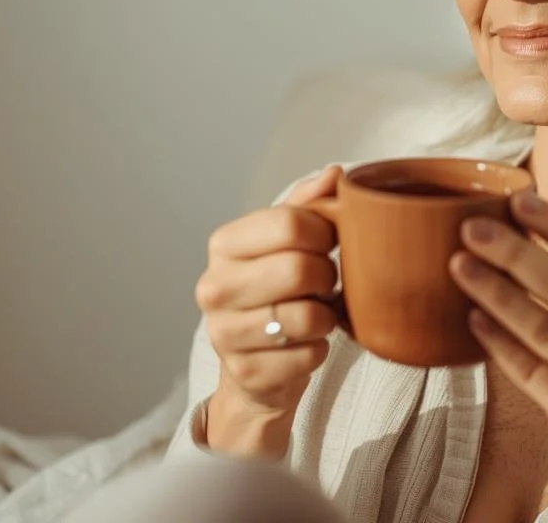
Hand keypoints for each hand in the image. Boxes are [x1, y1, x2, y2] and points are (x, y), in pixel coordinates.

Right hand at [194, 166, 342, 457]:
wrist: (255, 365)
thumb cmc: (277, 291)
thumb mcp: (286, 243)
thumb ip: (309, 205)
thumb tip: (334, 174)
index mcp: (223, 245)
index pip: (290, 223)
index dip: (325, 233)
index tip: (326, 244)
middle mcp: (213, 288)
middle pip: (301, 269)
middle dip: (326, 277)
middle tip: (323, 283)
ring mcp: (224, 334)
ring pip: (307, 317)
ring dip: (324, 317)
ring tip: (313, 313)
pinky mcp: (246, 374)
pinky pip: (310, 355)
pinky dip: (320, 349)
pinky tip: (305, 344)